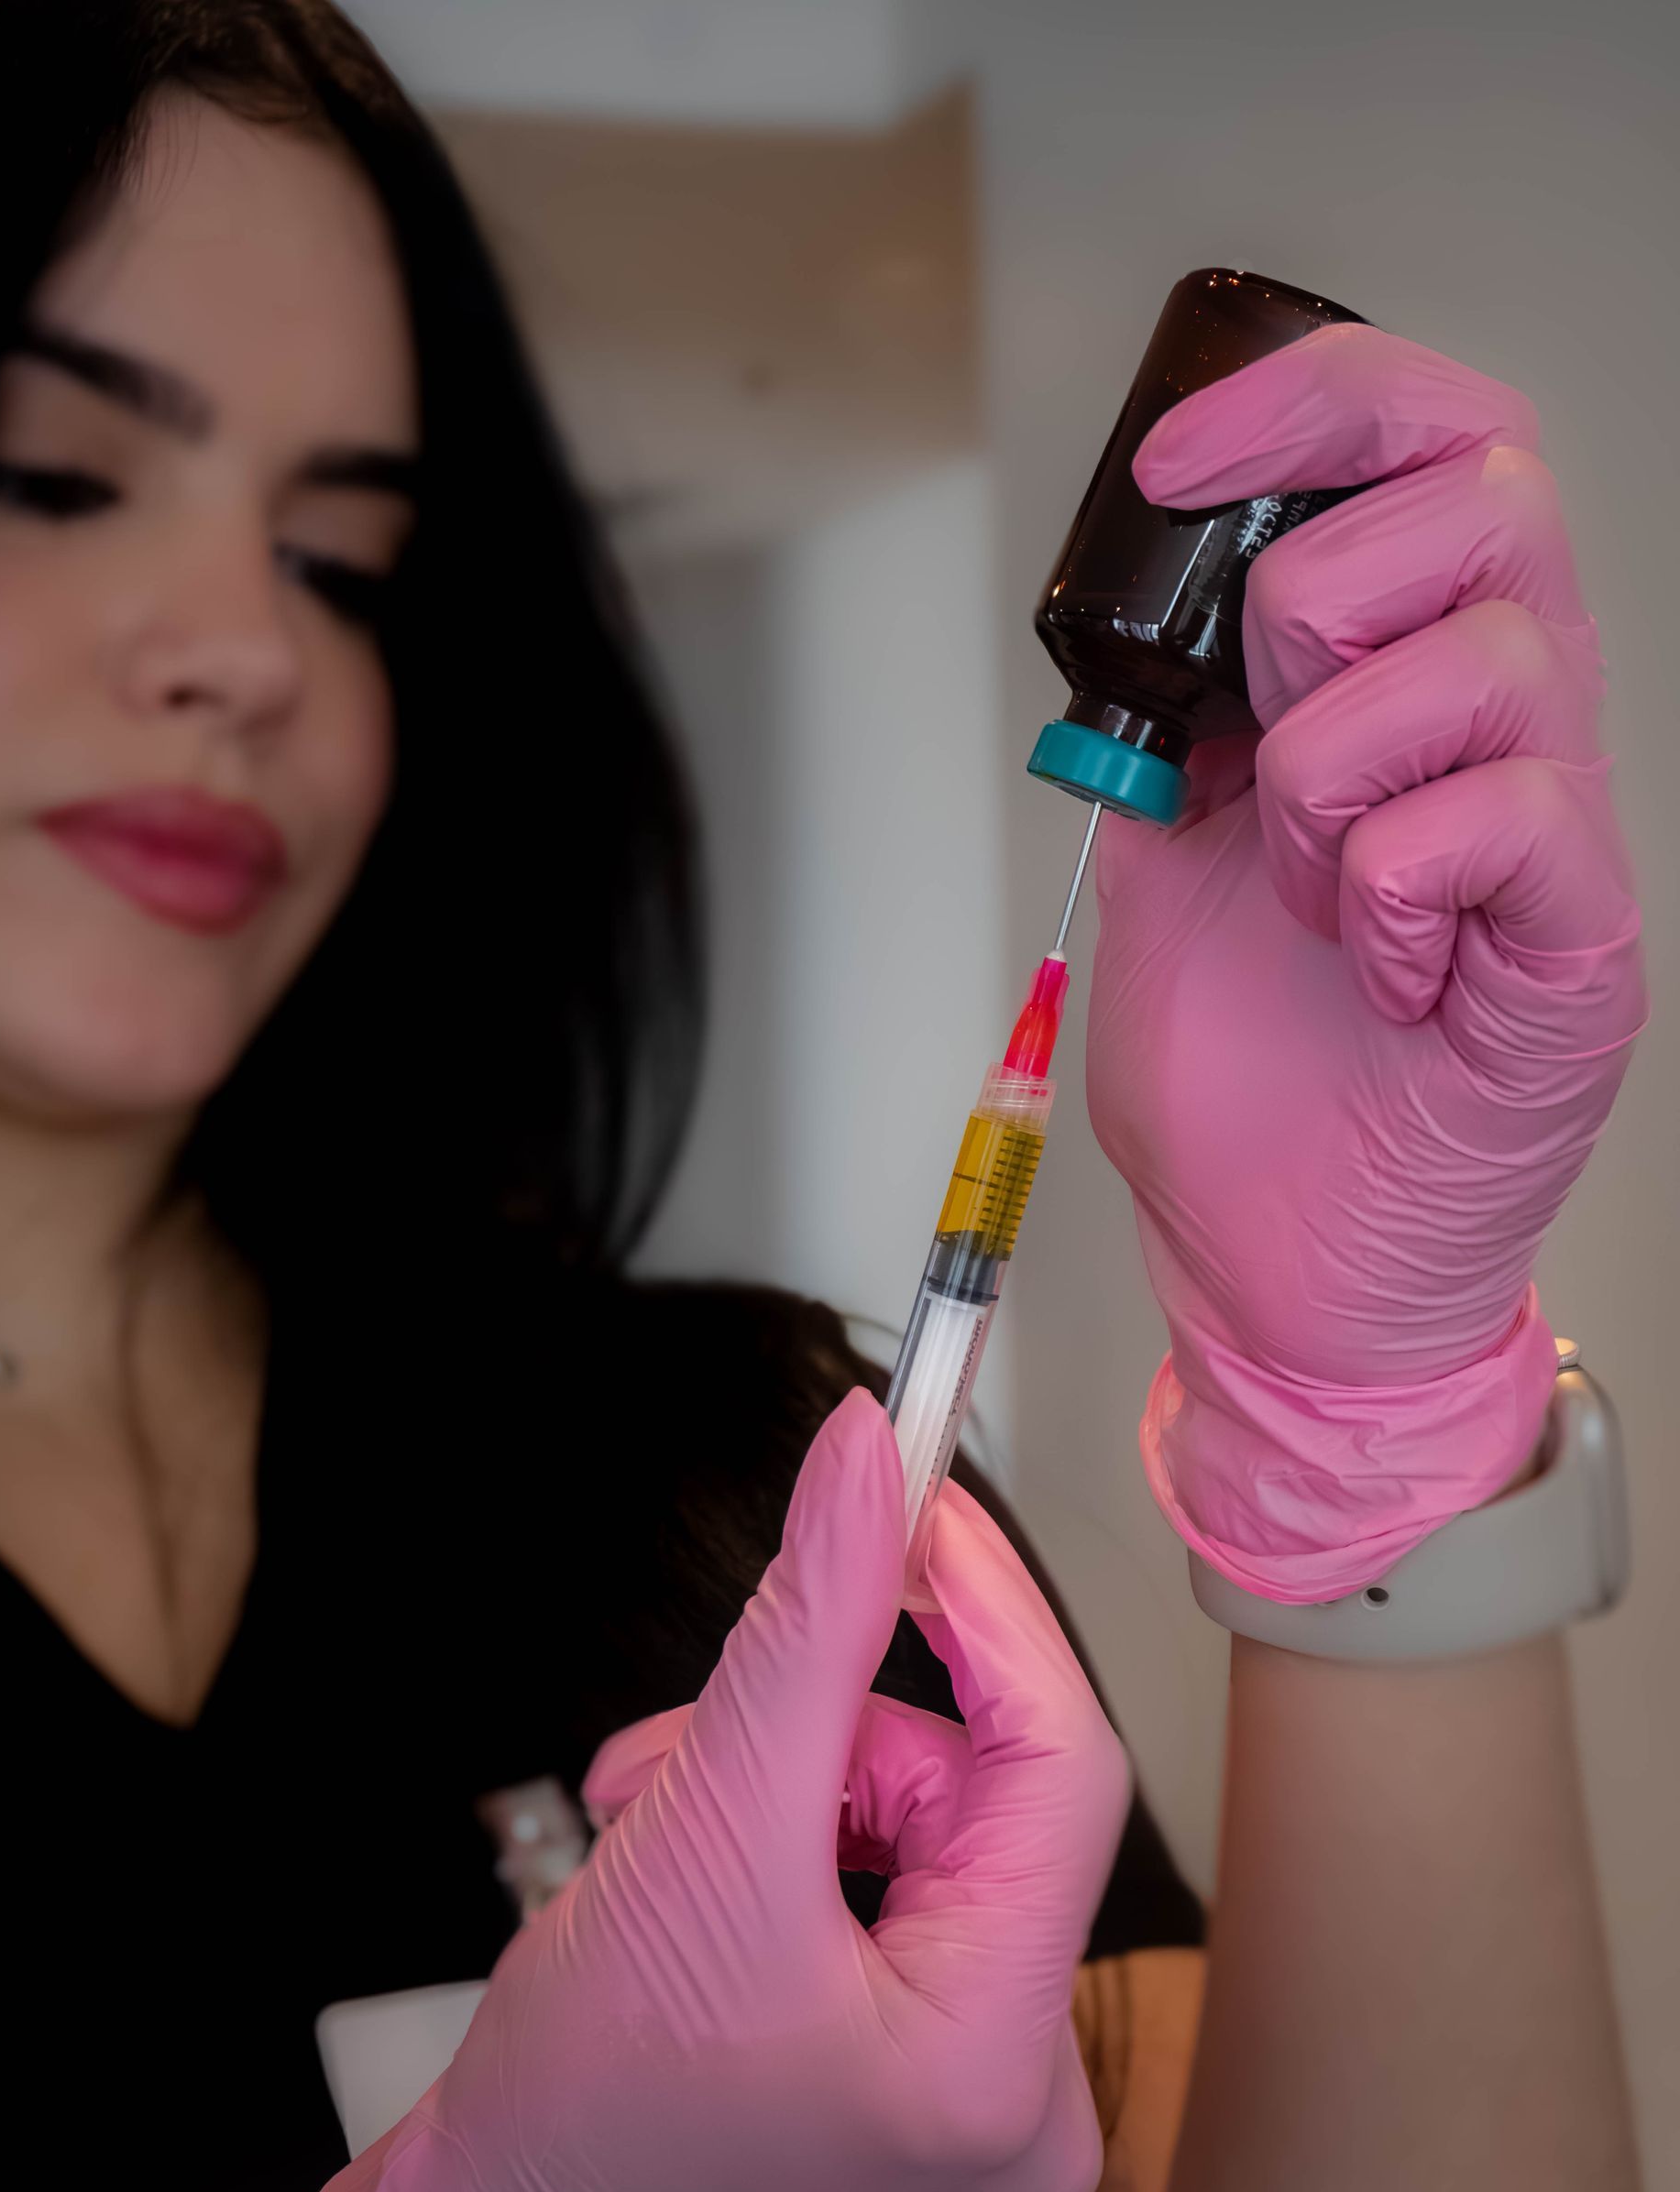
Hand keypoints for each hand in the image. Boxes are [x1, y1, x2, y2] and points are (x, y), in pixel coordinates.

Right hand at [298, 1389, 1129, 2191]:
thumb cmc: (582, 2114)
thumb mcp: (703, 1830)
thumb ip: (802, 1629)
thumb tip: (864, 1465)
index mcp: (998, 2063)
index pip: (1058, 1761)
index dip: (985, 1612)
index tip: (915, 1508)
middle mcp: (1017, 2092)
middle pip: (969, 1790)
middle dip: (820, 1730)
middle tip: (702, 1739)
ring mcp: (968, 2085)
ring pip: (915, 1817)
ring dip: (779, 1775)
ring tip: (658, 1817)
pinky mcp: (916, 2058)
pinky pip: (890, 1871)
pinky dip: (786, 1829)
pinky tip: (688, 1858)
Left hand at [1088, 323, 1645, 1602]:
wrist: (1278, 1267)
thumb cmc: (1243, 1082)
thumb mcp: (1160, 865)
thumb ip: (1167, 729)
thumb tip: (1135, 614)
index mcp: (1409, 684)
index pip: (1431, 443)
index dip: (1314, 403)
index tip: (1167, 469)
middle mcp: (1509, 728)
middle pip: (1485, 494)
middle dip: (1315, 608)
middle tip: (1260, 758)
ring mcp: (1556, 831)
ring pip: (1484, 653)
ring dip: (1328, 776)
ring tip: (1309, 898)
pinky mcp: (1577, 944)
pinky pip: (1506, 816)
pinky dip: (1385, 885)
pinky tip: (1375, 972)